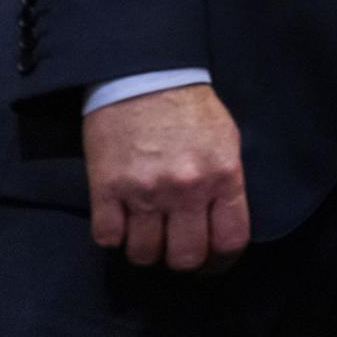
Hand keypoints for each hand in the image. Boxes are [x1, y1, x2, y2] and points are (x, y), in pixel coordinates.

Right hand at [83, 83, 249, 272]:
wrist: (144, 75)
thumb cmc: (190, 107)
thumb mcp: (226, 141)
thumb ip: (226, 183)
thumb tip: (222, 221)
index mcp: (223, 175)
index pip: (230, 240)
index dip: (222, 260)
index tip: (213, 262)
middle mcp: (186, 189)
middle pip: (185, 257)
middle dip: (182, 259)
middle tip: (176, 247)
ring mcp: (144, 191)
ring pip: (144, 254)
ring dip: (145, 249)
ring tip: (147, 231)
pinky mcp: (106, 188)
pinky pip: (108, 238)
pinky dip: (113, 236)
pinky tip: (121, 220)